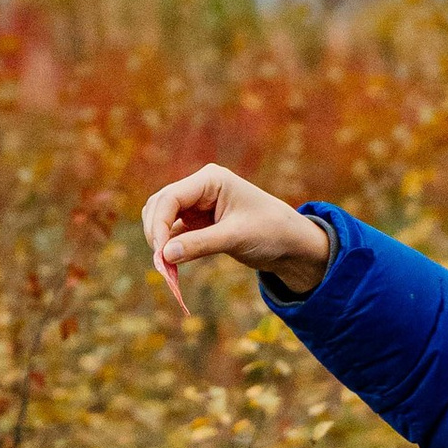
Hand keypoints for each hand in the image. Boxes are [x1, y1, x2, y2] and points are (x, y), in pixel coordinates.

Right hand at [138, 161, 332, 308]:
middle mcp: (200, 188)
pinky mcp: (197, 222)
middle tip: (161, 264)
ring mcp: (197, 204)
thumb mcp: (236, 237)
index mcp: (210, 179)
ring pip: (162, 218)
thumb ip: (200, 244)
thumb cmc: (270, 231)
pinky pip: (173, 232)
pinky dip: (169, 247)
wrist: (291, 244)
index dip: (159, 225)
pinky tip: (171, 266)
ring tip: (166, 267)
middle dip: (156, 233)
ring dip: (159, 240)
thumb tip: (165, 255)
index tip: (161, 254)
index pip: (171, 197)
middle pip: (159, 205)